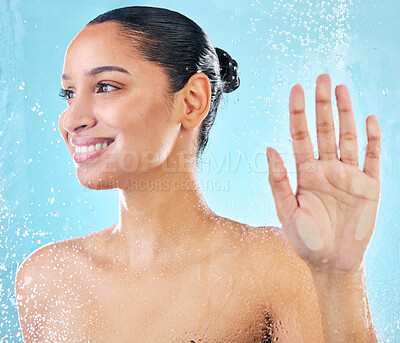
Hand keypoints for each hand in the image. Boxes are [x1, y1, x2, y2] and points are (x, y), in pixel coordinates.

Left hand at [266, 74, 380, 273]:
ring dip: (345, 113)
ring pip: (346, 136)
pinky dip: (372, 139)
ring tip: (341, 89)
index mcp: (304, 172)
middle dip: (322, 104)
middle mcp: (325, 168)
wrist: (332, 262)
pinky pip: (372, 157)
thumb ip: (277, 179)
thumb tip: (268, 147)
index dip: (298, 112)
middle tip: (321, 78)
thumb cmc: (306, 239)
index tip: (296, 88)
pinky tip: (370, 119)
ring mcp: (348, 174)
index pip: (300, 135)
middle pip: (324, 129)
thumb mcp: (286, 210)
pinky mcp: (369, 185)